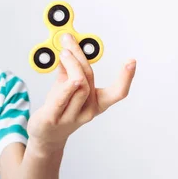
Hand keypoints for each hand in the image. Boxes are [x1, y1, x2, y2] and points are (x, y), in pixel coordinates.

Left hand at [27, 32, 136, 148]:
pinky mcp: (53, 119)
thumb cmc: (59, 111)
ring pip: (77, 87)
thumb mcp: (66, 89)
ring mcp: (71, 117)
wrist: (45, 136)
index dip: (126, 78)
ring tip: (64, 53)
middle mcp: (87, 112)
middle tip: (70, 42)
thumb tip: (68, 49)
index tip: (131, 61)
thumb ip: (67, 71)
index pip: (117, 93)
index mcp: (96, 104)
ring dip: (71, 65)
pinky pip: (60, 99)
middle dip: (80, 57)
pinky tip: (62, 68)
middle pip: (88, 81)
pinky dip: (63, 84)